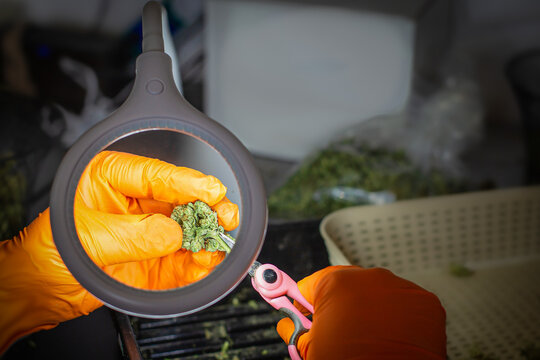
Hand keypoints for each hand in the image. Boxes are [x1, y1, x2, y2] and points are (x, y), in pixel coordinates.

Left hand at [0, 151, 238, 352]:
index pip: (156, 175)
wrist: (40, 293)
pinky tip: (205, 264)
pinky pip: (184, 260)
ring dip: (207, 237)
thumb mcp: (87, 238)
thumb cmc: (47, 253)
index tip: (211, 189)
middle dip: (207, 207)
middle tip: (225, 214)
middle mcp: (136, 202)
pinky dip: (198, 264)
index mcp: (112, 179)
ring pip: (189, 229)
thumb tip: (173, 234)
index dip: (187, 181)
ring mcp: (149, 231)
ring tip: (219, 242)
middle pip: (181, 199)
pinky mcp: (156, 259)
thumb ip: (133, 235)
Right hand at [277, 266, 445, 359]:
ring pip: (374, 294)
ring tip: (367, 340)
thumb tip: (287, 321)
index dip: (304, 305)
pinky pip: (402, 304)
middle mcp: (369, 277)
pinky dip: (395, 318)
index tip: (304, 314)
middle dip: (338, 308)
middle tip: (337, 336)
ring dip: (368, 311)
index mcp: (335, 282)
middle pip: (343, 287)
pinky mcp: (425, 301)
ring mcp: (399, 287)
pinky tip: (389, 338)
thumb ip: (292, 327)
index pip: (308, 285)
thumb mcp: (309, 349)